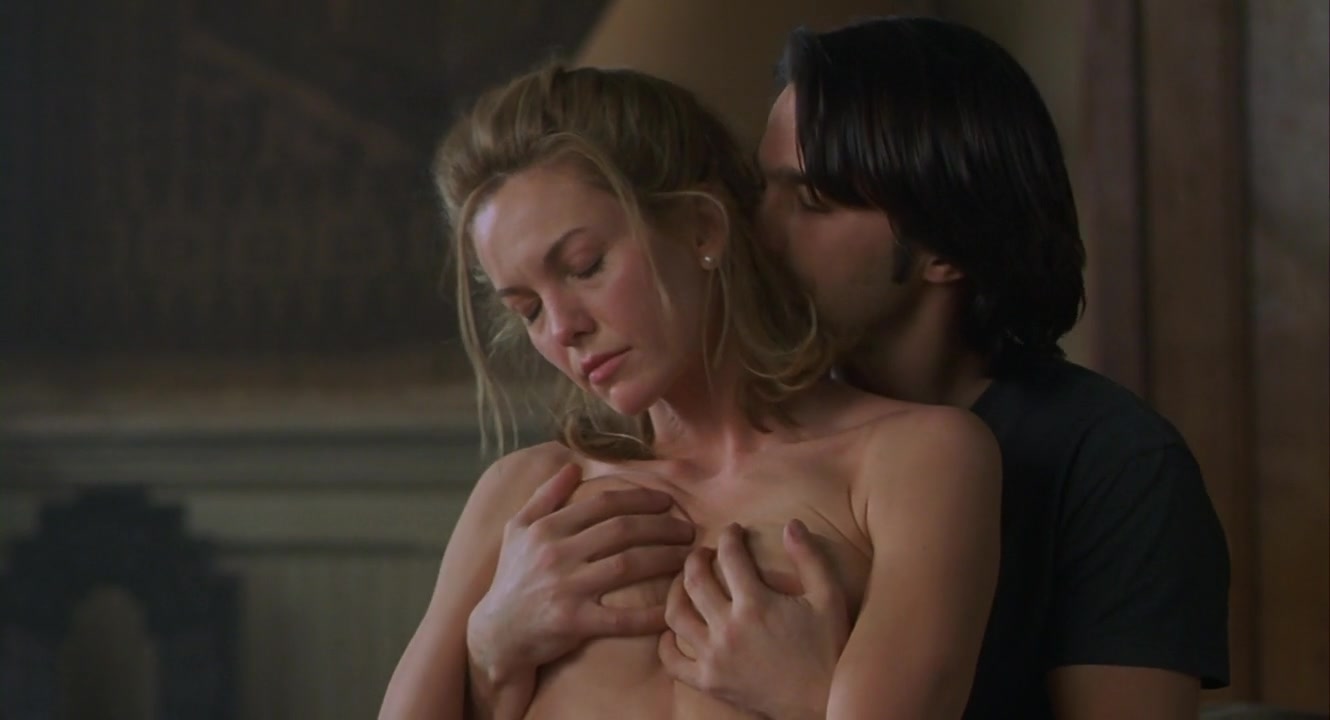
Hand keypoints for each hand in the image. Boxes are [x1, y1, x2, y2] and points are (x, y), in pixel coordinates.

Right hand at [467, 463, 694, 683]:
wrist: (496, 633)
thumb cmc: (512, 577)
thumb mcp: (517, 530)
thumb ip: (545, 496)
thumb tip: (573, 466)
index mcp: (547, 528)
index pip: (603, 504)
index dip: (640, 499)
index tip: (666, 502)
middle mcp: (556, 554)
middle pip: (622, 531)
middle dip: (661, 526)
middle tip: (687, 529)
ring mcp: (566, 588)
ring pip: (627, 566)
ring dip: (664, 559)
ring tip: (688, 558)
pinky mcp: (574, 623)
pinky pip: (621, 617)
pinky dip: (650, 615)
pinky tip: (672, 609)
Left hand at [658, 520, 849, 719]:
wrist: (823, 703)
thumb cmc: (829, 649)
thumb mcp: (829, 598)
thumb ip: (809, 558)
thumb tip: (791, 523)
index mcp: (756, 604)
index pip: (729, 555)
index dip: (729, 536)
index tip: (733, 531)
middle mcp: (728, 628)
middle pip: (694, 579)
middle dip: (697, 557)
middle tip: (706, 553)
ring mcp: (715, 657)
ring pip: (676, 615)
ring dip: (676, 591)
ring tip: (687, 582)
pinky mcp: (709, 681)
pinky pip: (672, 661)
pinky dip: (666, 643)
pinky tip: (674, 630)